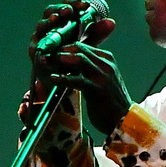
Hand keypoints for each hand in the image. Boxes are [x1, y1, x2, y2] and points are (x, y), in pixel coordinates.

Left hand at [29, 0, 127, 133]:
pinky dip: (63, 78)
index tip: (47, 51)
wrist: (124, 121)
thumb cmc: (108, 103)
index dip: (62, 47)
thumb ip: (87, 70)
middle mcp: (106, 63)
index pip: (81, 45)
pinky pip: (77, 79)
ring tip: (44, 63)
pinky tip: (52, 79)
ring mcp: (103, 75)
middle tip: (42, 54)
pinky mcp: (98, 89)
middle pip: (78, 49)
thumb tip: (65, 64)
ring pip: (78, 60)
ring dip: (58, 60)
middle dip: (58, 50)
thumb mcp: (99, 81)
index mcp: (106, 58)